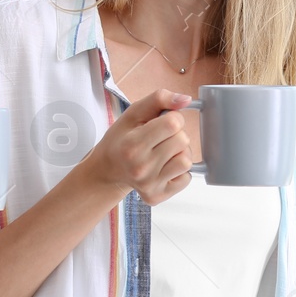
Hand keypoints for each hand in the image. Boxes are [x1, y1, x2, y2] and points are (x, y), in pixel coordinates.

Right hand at [83, 88, 194, 204]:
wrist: (108, 170)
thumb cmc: (122, 139)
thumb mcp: (134, 113)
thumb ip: (160, 99)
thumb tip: (186, 100)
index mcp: (132, 144)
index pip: (173, 123)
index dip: (172, 117)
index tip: (161, 122)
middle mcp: (140, 168)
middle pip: (183, 140)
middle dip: (176, 134)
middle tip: (159, 138)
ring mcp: (149, 185)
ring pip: (186, 161)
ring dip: (179, 153)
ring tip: (163, 152)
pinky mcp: (156, 197)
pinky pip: (186, 178)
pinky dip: (179, 171)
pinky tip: (163, 167)